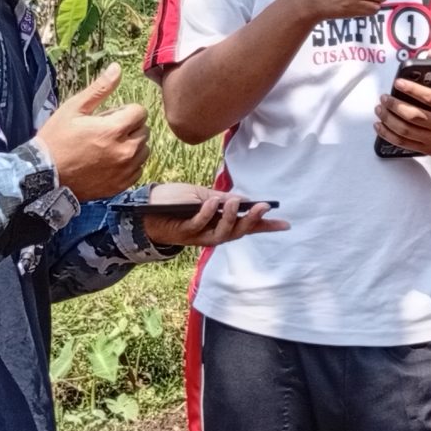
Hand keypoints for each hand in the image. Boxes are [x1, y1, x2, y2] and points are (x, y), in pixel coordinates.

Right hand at [36, 64, 150, 200]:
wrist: (44, 176)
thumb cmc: (56, 139)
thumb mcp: (73, 109)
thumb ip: (99, 89)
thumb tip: (117, 68)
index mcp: (114, 129)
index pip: (140, 112)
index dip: (125, 111)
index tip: (110, 116)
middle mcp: (125, 150)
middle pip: (143, 130)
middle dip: (129, 126)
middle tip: (106, 131)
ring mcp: (125, 169)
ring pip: (143, 149)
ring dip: (132, 145)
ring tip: (108, 146)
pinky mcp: (122, 184)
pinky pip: (138, 168)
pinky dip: (129, 163)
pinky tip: (110, 161)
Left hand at [137, 183, 288, 246]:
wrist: (144, 207)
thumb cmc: (173, 200)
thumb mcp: (201, 195)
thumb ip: (221, 199)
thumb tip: (246, 200)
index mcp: (220, 221)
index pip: (247, 225)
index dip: (266, 226)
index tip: (286, 224)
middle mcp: (212, 232)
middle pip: (238, 232)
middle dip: (252, 221)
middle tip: (263, 208)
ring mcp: (198, 235)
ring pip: (222, 233)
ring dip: (230, 218)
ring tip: (235, 201)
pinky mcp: (183, 233)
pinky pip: (199, 225)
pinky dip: (207, 214)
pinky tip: (211, 203)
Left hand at [374, 73, 430, 160]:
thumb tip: (430, 52)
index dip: (413, 89)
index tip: (398, 82)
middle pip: (415, 116)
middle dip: (395, 106)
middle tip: (384, 98)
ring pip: (406, 130)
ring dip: (389, 119)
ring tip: (380, 109)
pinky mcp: (428, 150)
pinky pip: (404, 143)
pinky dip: (388, 135)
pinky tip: (380, 126)